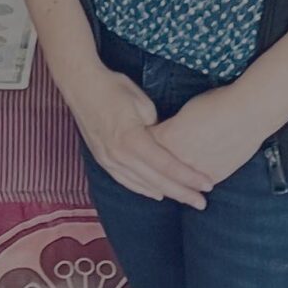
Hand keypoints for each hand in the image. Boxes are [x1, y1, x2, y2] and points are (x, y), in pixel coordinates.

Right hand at [64, 67, 210, 207]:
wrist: (80, 85)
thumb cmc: (113, 88)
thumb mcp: (142, 103)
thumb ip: (157, 128)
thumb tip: (168, 143)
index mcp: (132, 140)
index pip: (167, 166)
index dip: (189, 177)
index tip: (208, 185)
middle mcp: (119, 155)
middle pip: (157, 181)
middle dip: (183, 193)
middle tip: (202, 203)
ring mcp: (108, 160)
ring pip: (142, 185)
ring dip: (166, 193)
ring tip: (185, 199)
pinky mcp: (102, 159)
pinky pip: (126, 181)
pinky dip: (143, 189)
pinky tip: (156, 194)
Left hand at [149, 86, 271, 187]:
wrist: (248, 112)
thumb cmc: (217, 104)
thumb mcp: (185, 112)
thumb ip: (171, 128)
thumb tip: (167, 136)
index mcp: (167, 137)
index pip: (145, 146)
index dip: (144, 147)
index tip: (144, 147)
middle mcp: (177, 157)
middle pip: (158, 169)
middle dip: (154, 169)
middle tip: (153, 170)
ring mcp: (195, 170)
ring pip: (178, 182)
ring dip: (174, 183)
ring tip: (172, 184)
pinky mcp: (213, 177)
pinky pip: (198, 185)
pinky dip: (195, 184)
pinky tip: (194, 185)